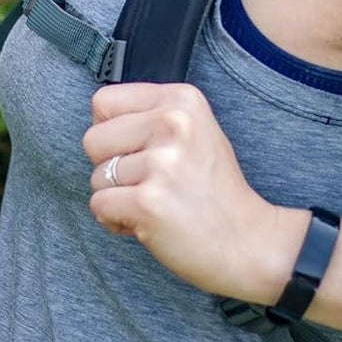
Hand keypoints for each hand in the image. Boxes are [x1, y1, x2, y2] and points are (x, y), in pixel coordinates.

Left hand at [83, 81, 302, 302]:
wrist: (249, 241)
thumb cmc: (215, 190)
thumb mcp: (195, 131)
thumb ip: (151, 117)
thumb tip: (99, 122)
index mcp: (182, 100)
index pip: (104, 102)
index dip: (110, 132)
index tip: (137, 151)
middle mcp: (173, 123)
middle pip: (92, 139)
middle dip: (108, 167)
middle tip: (148, 182)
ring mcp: (162, 163)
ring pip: (95, 177)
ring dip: (117, 197)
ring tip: (155, 203)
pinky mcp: (148, 202)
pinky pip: (99, 206)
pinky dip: (115, 221)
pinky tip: (147, 222)